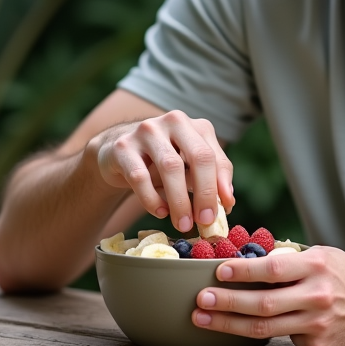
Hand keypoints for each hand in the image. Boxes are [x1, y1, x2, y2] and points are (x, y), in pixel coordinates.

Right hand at [91, 111, 233, 233]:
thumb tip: (227, 202)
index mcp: (195, 126)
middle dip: (205, 192)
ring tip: (183, 223)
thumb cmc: (160, 163)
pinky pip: (140, 176)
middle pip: (199, 156)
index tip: (225, 210)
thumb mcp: (188, 167)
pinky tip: (160, 212)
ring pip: (170, 166)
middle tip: (205, 221)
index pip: (215, 156)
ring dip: (180, 200)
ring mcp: (147, 131)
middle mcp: (174, 122)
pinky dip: (152, 199)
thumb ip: (210, 179)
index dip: (221, 184)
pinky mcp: (123, 147)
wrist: (116, 153)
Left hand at [191, 246, 344, 345]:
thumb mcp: (325, 257)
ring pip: (264, 327)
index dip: (242, 271)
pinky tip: (237, 329)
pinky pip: (282, 339)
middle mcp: (316, 296)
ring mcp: (317, 324)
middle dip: (226, 302)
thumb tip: (249, 260)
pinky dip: (258, 333)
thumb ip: (291, 260)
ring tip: (204, 319)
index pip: (271, 269)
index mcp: (317, 267)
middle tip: (201, 300)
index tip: (218, 270)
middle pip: (262, 303)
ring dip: (229, 324)